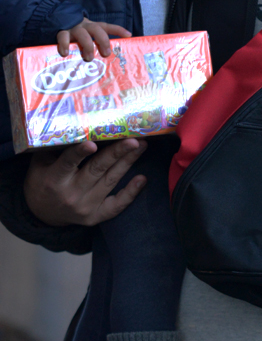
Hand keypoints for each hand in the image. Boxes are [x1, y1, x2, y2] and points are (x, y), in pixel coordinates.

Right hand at [24, 139, 147, 226]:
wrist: (42, 214)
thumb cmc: (43, 180)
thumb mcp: (41, 163)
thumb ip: (56, 147)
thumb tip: (76, 123)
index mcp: (54, 179)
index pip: (68, 163)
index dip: (80, 153)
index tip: (92, 143)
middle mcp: (70, 194)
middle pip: (97, 170)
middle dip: (116, 153)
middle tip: (133, 139)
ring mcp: (85, 207)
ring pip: (110, 181)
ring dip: (127, 162)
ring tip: (141, 146)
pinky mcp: (95, 217)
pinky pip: (116, 205)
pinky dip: (130, 193)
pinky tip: (142, 179)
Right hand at [57, 18, 130, 61]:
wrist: (56, 20)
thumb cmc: (77, 34)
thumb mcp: (88, 36)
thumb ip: (96, 44)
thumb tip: (108, 58)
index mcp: (93, 26)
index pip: (107, 27)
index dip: (118, 30)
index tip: (129, 35)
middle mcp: (85, 26)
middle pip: (96, 30)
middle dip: (103, 41)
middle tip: (106, 54)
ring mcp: (73, 28)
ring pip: (82, 34)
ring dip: (87, 46)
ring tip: (88, 58)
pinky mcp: (61, 32)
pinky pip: (63, 37)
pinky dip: (64, 45)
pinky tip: (65, 54)